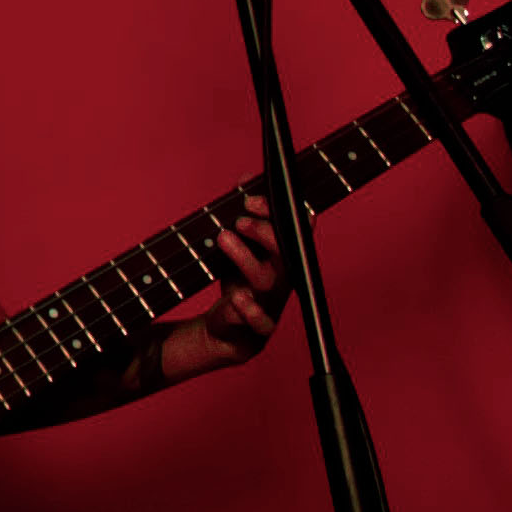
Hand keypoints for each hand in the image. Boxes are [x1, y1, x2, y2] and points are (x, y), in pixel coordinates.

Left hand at [149, 192, 286, 386]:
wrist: (221, 332)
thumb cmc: (232, 284)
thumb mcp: (234, 246)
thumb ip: (241, 215)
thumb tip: (244, 178)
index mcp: (278, 258)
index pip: (290, 232)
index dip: (278, 213)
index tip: (253, 198)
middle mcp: (279, 281)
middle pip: (286, 254)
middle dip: (265, 232)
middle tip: (238, 218)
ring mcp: (269, 305)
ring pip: (269, 282)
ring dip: (246, 258)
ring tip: (223, 237)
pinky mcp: (255, 330)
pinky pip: (260, 323)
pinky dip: (249, 310)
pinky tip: (237, 298)